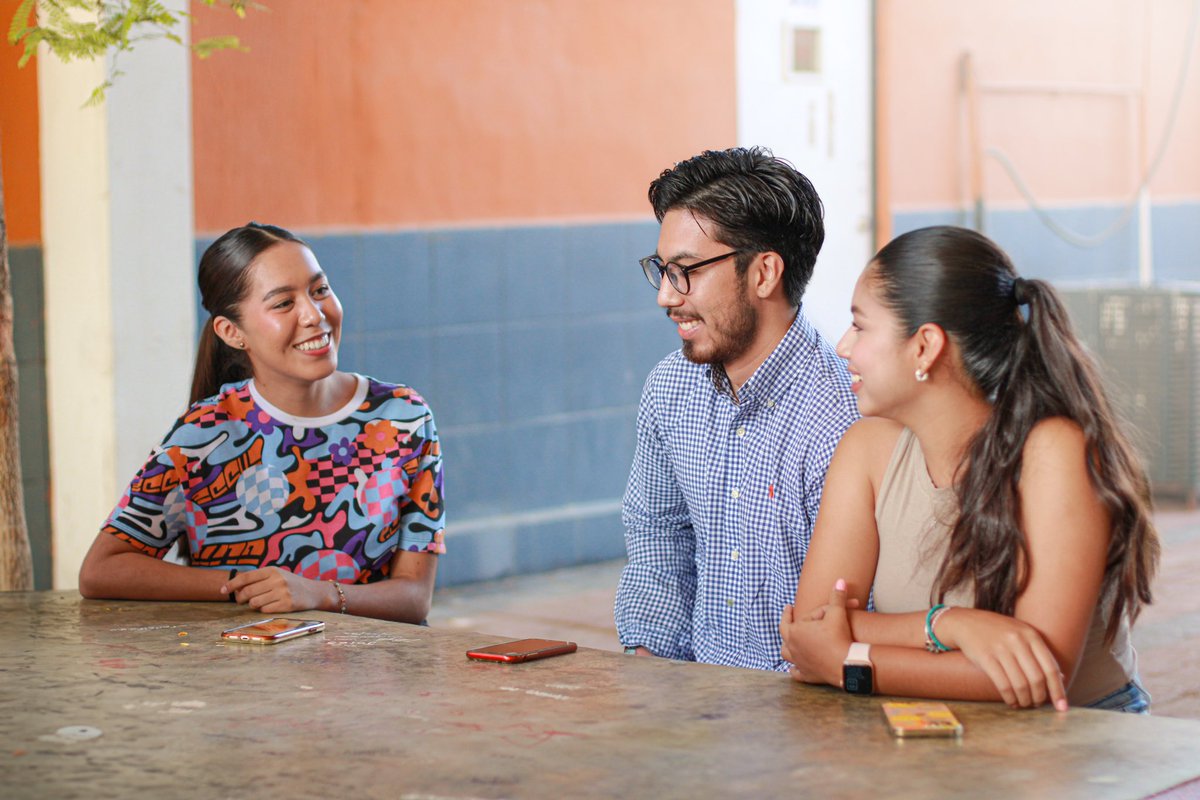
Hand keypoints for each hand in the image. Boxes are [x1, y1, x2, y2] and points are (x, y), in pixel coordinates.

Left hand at [222, 567, 327, 613]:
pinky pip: (264, 610)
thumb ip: (257, 579)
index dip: (231, 584)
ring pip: (254, 603)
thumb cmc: (289, 584)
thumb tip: (235, 588)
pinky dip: (263, 610)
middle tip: (241, 600)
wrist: (313, 592)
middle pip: (247, 592)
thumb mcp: (276, 575)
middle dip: (240, 598)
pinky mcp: (286, 605)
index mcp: (272, 570)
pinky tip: (271, 606)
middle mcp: (277, 580)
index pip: (246, 577)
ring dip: (253, 605)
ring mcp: (282, 593)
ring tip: (260, 602)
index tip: (222, 590)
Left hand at [780, 578, 853, 685]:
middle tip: (786, 620)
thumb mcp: (838, 613)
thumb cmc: (839, 636)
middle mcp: (792, 647)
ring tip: (788, 643)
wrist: (846, 664)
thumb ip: (837, 597)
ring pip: (786, 654)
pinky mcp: (807, 675)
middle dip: (785, 625)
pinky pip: (796, 673)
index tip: (788, 607)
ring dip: (787, 648)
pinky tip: (794, 668)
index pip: (792, 619)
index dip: (789, 612)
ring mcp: (798, 662)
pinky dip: (794, 670)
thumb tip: (840, 580)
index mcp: (794, 631)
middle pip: (784, 634)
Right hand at [937, 608, 1067, 710]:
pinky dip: (1010, 698)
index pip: (1051, 668)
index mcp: (1031, 635)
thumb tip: (1061, 679)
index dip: (1058, 690)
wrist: (965, 622)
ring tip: (1024, 704)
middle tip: (1037, 704)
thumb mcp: (1021, 635)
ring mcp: (1001, 648)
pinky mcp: (985, 657)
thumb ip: (1039, 654)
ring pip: (1020, 684)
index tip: (1062, 707)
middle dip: (1039, 697)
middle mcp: (1017, 640)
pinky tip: (1011, 701)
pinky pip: (1003, 685)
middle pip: (1037, 679)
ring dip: (1025, 700)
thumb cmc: (997, 631)